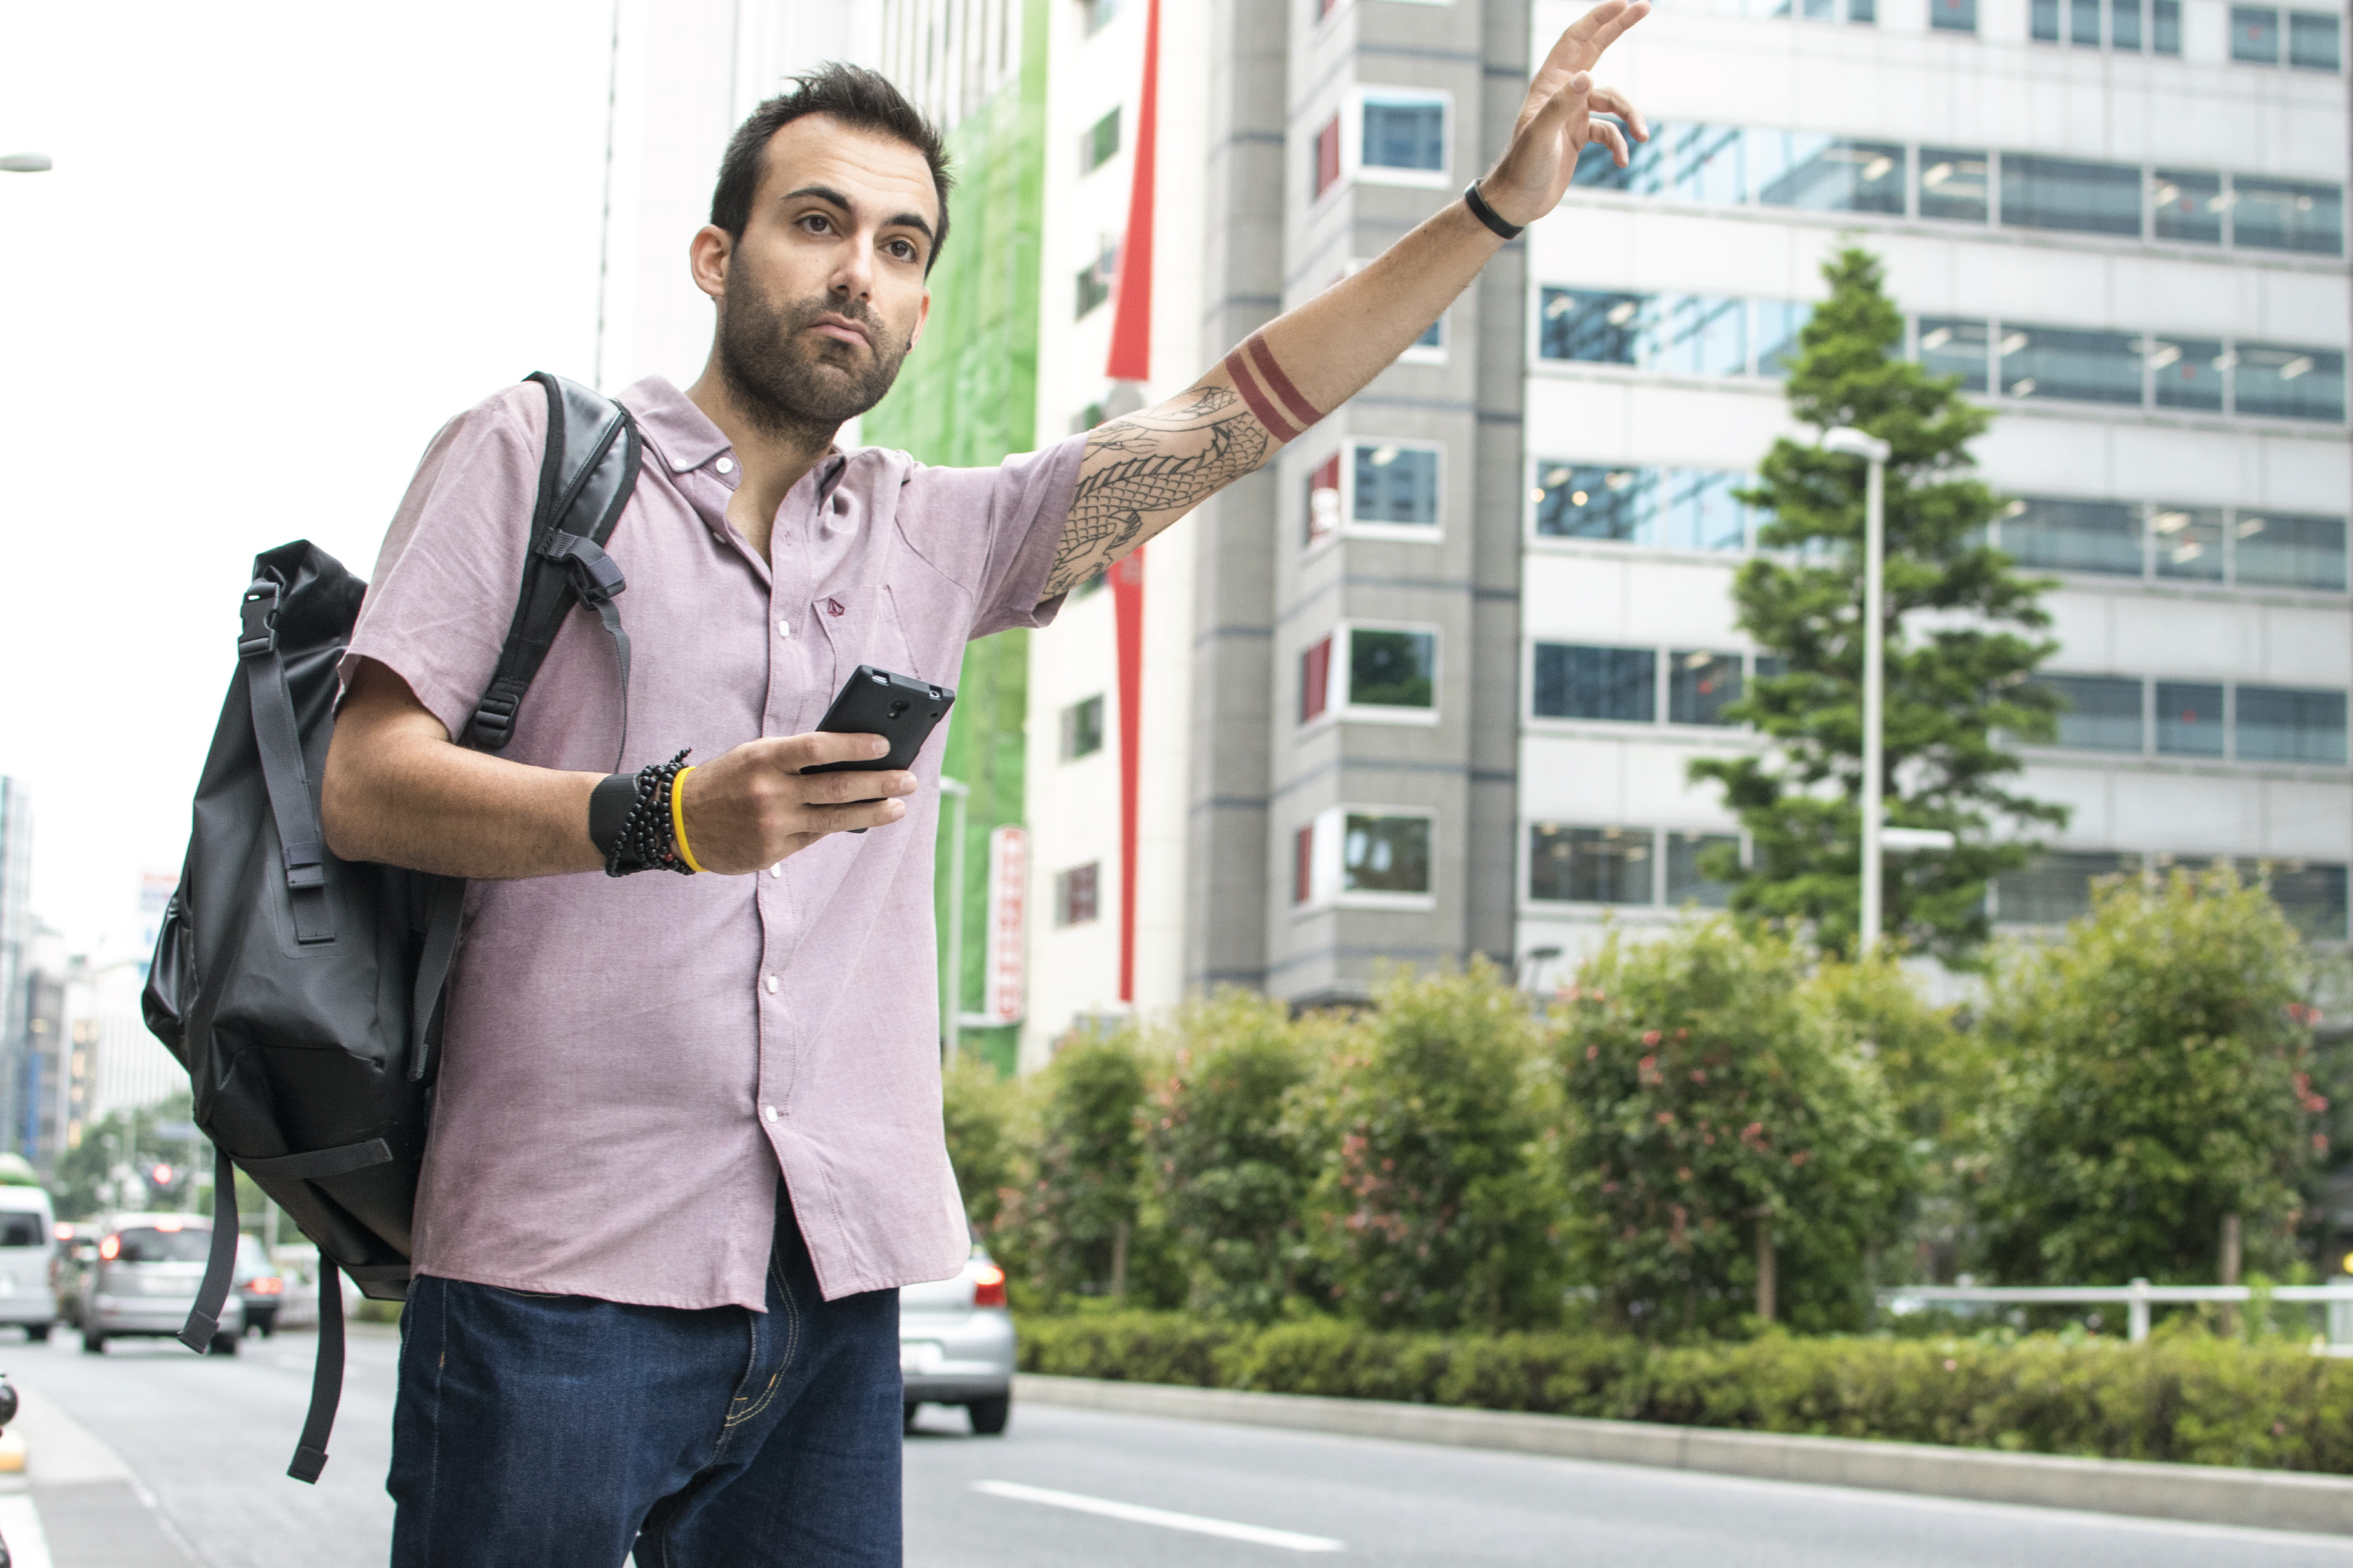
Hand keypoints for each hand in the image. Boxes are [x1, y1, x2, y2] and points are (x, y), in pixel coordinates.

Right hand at [676, 731, 916, 874]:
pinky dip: (840, 825)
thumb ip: (794, 757)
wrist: (681, 822)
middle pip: (837, 787)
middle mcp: (769, 791)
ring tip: (899, 806)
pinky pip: (815, 836)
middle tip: (909, 780)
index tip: (885, 745)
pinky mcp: (773, 851)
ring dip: (873, 812)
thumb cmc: (728, 780)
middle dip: (879, 783)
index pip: (817, 748)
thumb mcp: (754, 756)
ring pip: (834, 818)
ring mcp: (772, 824)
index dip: (854, 745)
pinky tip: (862, 819)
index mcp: (763, 758)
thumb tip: (851, 757)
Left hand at [1480, 0, 1651, 227]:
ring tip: (1643, 136)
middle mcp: (1563, 92)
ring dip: (1630, 116)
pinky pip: (1609, 131)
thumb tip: (1589, 75)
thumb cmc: (1522, 167)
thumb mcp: (1540, 135)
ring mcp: (1572, 113)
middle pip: (1596, 51)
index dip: (1599, 18)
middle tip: (1645, 6)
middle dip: (1619, 28)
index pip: (1576, 40)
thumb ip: (1562, 104)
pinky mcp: (1579, 135)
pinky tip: (1623, 162)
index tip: (1625, 3)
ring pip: (1612, 101)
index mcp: (1550, 84)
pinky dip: (1619, 144)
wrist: (1516, 202)